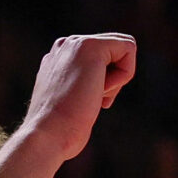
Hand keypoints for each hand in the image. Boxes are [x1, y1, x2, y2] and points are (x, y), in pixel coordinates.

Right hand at [19, 33, 136, 162]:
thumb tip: (96, 85)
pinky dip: (123, 75)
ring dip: (117, 79)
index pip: (106, 56)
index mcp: (60, 56)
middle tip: (92, 99)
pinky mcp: (90, 45)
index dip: (108, 81)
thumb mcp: (72, 100)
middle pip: (117, 51)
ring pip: (125, 49)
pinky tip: (98, 90)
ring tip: (90, 95)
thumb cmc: (61, 128)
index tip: (88, 100)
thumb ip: (82, 85)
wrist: (48, 134)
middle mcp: (66, 44)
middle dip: (115, 78)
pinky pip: (129, 49)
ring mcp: (76, 43)